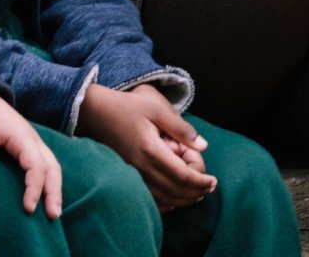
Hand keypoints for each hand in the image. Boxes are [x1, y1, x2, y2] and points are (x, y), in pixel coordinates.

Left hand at [0, 92, 61, 218]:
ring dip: (54, 186)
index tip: (28, 207)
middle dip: (53, 190)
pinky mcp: (27, 145)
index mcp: (21, 136)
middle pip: (51, 166)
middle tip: (53, 215)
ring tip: (54, 209)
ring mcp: (32, 141)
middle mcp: (32, 139)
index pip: (35, 165)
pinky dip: (48, 179)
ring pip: (51, 164)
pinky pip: (44, 163)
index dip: (34, 187)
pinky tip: (45, 192)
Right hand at [77, 83, 214, 211]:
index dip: (200, 181)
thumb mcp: (157, 108)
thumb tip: (203, 146)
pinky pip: (148, 198)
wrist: (95, 112)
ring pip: (162, 198)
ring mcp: (131, 175)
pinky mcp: (126, 176)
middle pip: (174, 190)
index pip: (182, 175)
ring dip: (182, 199)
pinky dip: (165, 202)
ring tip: (197, 194)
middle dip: (195, 192)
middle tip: (210, 188)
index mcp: (150, 150)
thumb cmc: (128, 105)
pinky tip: (174, 198)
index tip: (213, 181)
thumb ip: (181, 128)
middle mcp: (140, 168)